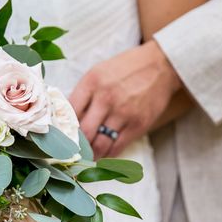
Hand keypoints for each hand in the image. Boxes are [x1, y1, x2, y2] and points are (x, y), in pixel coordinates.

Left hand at [70, 40, 181, 157]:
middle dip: (75, 147)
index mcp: (91, 82)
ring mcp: (123, 112)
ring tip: (86, 157)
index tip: (60, 138)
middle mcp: (106, 98)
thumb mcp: (98, 73)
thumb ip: (82, 94)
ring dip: (91, 155)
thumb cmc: (125, 69)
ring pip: (100, 144)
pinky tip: (103, 155)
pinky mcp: (138, 124)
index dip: (62, 129)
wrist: (161, 64)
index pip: (69, 113)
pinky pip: (117, 147)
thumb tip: (65, 119)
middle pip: (83, 132)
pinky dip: (107, 155)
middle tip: (71, 153)